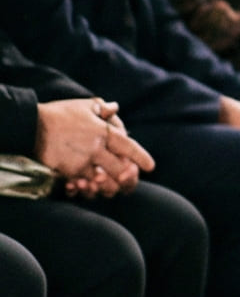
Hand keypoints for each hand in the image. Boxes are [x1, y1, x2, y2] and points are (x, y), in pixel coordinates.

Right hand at [34, 97, 152, 184]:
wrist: (32, 126)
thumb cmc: (59, 114)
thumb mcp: (83, 106)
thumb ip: (101, 108)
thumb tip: (115, 107)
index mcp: (103, 131)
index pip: (128, 146)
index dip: (142, 157)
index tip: (151, 166)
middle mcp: (96, 149)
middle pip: (120, 170)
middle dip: (127, 178)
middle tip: (128, 180)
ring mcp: (82, 163)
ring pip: (104, 183)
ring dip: (109, 187)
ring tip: (109, 186)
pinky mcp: (68, 173)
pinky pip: (84, 187)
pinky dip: (88, 190)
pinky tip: (88, 188)